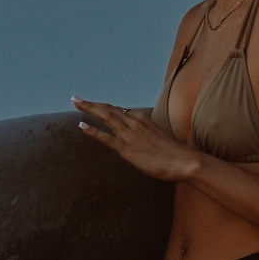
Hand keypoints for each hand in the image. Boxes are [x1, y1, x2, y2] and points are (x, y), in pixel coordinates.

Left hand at [71, 95, 199, 181]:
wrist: (183, 161)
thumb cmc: (172, 152)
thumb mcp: (156, 137)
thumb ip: (144, 133)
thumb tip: (137, 137)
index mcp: (141, 118)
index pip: (117, 110)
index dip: (102, 107)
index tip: (92, 105)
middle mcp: (133, 122)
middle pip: (107, 109)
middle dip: (90, 103)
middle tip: (75, 98)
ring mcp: (129, 134)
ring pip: (105, 116)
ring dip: (88, 108)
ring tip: (75, 102)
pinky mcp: (127, 148)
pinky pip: (106, 137)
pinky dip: (92, 130)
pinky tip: (81, 125)